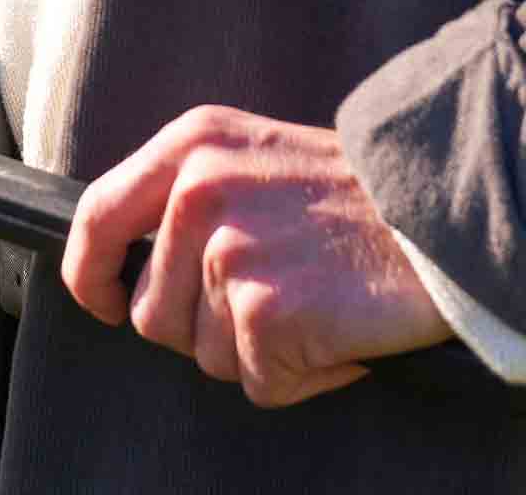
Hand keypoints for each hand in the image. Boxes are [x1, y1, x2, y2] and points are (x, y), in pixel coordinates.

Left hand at [62, 104, 451, 406]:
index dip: (89, 273)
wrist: (439, 215)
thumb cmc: (351, 195)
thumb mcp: (248, 156)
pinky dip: (298, 376)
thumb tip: (132, 260)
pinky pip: (256, 381)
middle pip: (150, 309)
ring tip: (308, 307)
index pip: (96, 216)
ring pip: (202, 353)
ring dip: (253, 351)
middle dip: (201, 327)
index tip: (102, 301)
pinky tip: (333, 335)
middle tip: (269, 300)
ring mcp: (227, 253)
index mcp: (187, 148)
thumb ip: (186, 193)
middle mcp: (195, 194)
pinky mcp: (265, 313)